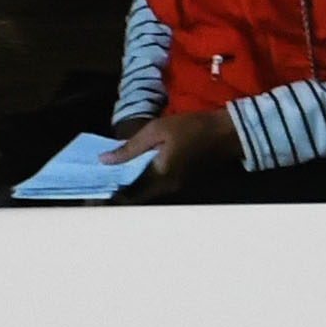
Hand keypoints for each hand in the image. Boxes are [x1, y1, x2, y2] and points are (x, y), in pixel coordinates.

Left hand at [108, 106, 241, 201]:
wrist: (229, 133)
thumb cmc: (193, 127)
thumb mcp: (157, 130)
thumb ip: (130, 147)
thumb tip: (104, 160)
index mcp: (159, 177)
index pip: (127, 195)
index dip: (110, 194)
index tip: (96, 188)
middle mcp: (166, 189)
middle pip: (135, 199)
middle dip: (118, 193)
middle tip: (103, 182)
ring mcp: (176, 189)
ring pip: (146, 195)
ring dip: (130, 188)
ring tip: (115, 175)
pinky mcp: (182, 184)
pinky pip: (156, 188)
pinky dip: (143, 183)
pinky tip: (136, 170)